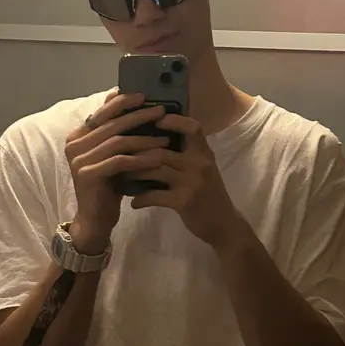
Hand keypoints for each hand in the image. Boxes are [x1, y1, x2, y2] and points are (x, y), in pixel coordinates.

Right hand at [65, 90, 168, 252]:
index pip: (101, 111)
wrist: (96, 218)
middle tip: (161, 111)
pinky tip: (158, 158)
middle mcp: (74, 144)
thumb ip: (119, 135)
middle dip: (138, 116)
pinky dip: (141, 159)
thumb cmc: (109, 185)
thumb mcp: (114, 156)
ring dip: (144, 139)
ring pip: (117, 141)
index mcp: (78, 135)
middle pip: (111, 124)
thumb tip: (142, 106)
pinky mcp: (87, 174)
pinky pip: (120, 161)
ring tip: (166, 139)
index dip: (122, 101)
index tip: (144, 95)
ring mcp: (78, 159)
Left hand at [129, 114, 238, 249]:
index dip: (173, 121)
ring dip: (134, 173)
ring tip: (122, 176)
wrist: (224, 224)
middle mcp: (200, 163)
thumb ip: (187, 153)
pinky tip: (133, 202)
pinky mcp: (184, 201)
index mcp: (204, 152)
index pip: (192, 127)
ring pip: (155, 170)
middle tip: (120, 154)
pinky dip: (141, 198)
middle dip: (138, 152)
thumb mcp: (203, 169)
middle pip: (162, 150)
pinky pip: (155, 195)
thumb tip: (156, 138)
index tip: (155, 120)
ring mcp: (192, 182)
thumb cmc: (209, 194)